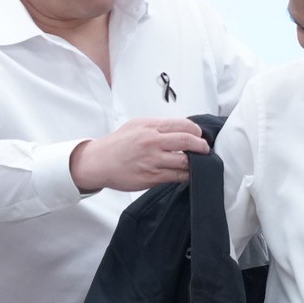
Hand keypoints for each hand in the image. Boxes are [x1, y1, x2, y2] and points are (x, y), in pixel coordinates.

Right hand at [69, 116, 209, 192]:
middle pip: (188, 141)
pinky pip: (176, 177)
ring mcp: (152, 160)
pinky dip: (186, 175)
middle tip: (205, 150)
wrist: (98, 162)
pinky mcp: (151, 177)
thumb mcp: (136, 125)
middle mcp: (152, 142)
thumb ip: (158, 126)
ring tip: (198, 163)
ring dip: (196, 163)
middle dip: (202, 146)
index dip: (197, 131)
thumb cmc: (117, 144)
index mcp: (150, 127)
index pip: (183, 125)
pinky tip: (188, 174)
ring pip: (185, 162)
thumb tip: (181, 128)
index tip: (200, 135)